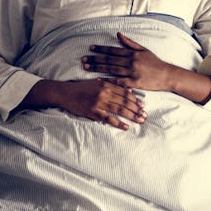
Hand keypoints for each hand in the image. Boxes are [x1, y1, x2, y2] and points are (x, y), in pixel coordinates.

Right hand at [25, 77, 146, 129]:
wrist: (64, 93)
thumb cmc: (82, 88)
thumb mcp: (97, 83)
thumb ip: (112, 85)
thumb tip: (128, 89)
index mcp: (106, 85)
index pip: (125, 93)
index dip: (135, 100)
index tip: (143, 105)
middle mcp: (104, 93)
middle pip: (125, 102)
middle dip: (137, 109)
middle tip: (145, 115)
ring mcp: (98, 103)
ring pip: (119, 110)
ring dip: (132, 116)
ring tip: (140, 121)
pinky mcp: (93, 112)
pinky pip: (109, 119)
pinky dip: (119, 123)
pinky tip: (126, 127)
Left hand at [82, 32, 172, 90]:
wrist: (168, 75)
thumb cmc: (156, 63)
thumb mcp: (144, 50)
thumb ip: (130, 43)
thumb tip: (118, 34)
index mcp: (133, 53)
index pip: (113, 50)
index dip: (101, 49)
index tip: (90, 48)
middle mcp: (131, 61)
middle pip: (109, 59)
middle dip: (95, 58)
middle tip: (83, 59)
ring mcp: (132, 72)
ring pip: (111, 69)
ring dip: (98, 68)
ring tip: (86, 67)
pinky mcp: (135, 83)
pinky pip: (119, 82)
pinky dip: (108, 81)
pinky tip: (99, 80)